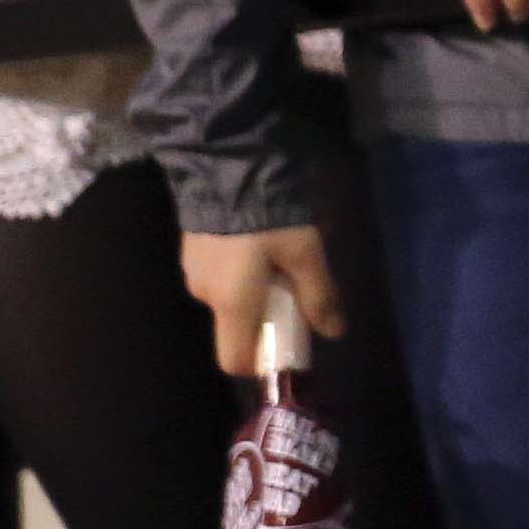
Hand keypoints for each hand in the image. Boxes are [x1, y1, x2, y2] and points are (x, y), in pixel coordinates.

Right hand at [181, 223, 340, 375]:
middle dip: (266, 315)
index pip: (234, 359)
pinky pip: (220, 275)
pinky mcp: (192, 250)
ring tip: (279, 255)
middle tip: (293, 286)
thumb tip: (335, 333)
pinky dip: (240, 271)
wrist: (227, 167)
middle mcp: (205, 295)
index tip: (287, 342)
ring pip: (229, 297)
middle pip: (236, 325)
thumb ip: (319, 294)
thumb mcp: (305, 252)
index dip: (259, 361)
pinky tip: (258, 241)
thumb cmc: (268, 216)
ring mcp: (193, 271)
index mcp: (230, 303)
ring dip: (255, 288)